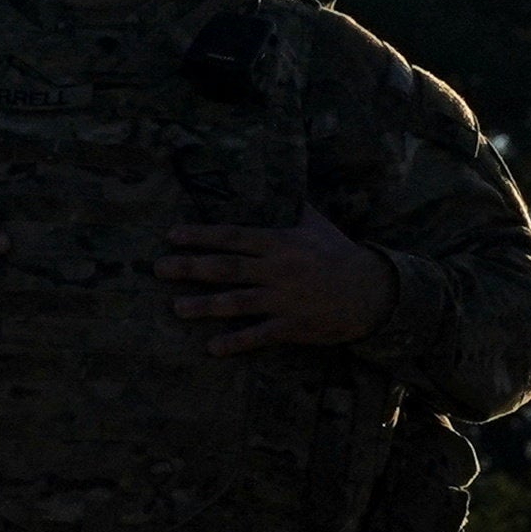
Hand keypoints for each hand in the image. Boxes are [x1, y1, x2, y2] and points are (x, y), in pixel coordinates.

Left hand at [157, 214, 398, 355]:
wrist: (371, 292)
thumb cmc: (342, 255)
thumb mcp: (319, 226)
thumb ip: (296, 208)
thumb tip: (284, 183)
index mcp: (281, 243)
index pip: (234, 236)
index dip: (202, 235)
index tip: (173, 235)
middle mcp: (278, 270)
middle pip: (226, 268)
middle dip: (190, 267)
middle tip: (159, 268)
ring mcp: (284, 299)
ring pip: (237, 302)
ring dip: (204, 305)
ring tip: (176, 308)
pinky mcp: (292, 325)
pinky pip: (259, 335)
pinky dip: (236, 342)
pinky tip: (212, 348)